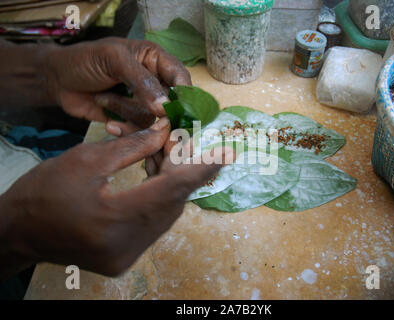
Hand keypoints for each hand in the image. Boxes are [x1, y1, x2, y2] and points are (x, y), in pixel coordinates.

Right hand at [0, 118, 229, 276]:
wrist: (19, 232)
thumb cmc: (45, 191)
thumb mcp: (87, 160)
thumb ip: (133, 147)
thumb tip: (166, 134)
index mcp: (117, 218)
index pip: (173, 189)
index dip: (202, 167)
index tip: (228, 152)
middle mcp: (129, 245)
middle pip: (172, 201)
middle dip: (182, 168)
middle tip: (183, 141)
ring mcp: (129, 255)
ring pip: (166, 213)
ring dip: (170, 182)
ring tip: (165, 152)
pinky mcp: (126, 257)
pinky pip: (154, 223)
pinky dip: (158, 198)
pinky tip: (155, 174)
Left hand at [44, 37, 190, 131]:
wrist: (57, 81)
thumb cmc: (84, 61)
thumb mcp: (113, 60)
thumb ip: (142, 81)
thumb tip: (166, 107)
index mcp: (155, 61)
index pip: (180, 78)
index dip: (183, 96)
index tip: (175, 112)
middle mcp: (154, 83)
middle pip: (172, 105)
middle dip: (160, 115)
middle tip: (150, 120)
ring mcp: (143, 104)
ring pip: (154, 121)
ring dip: (128, 112)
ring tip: (103, 99)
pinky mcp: (131, 120)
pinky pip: (139, 132)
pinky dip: (124, 129)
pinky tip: (108, 123)